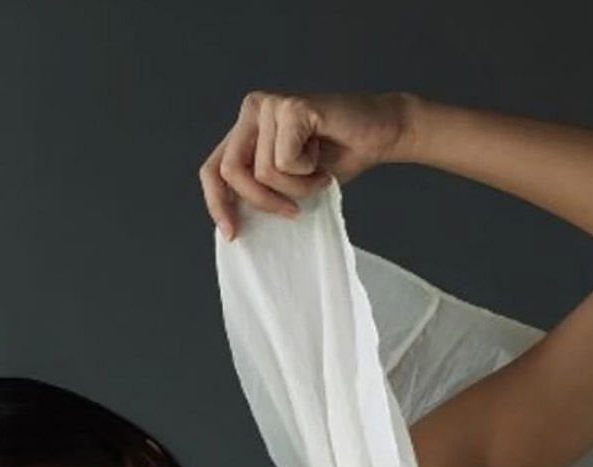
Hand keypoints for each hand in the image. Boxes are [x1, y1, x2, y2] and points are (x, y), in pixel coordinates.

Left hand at [199, 89, 413, 239]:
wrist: (380, 134)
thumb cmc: (338, 158)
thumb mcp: (289, 184)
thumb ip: (260, 191)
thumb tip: (235, 226)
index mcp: (247, 129)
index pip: (212, 169)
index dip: (217, 203)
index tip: (232, 234)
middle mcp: (253, 111)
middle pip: (231, 172)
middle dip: (264, 202)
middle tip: (294, 211)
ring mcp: (270, 105)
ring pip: (263, 172)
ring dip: (297, 187)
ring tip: (318, 175)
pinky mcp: (291, 106)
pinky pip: (285, 161)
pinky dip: (308, 172)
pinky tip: (323, 157)